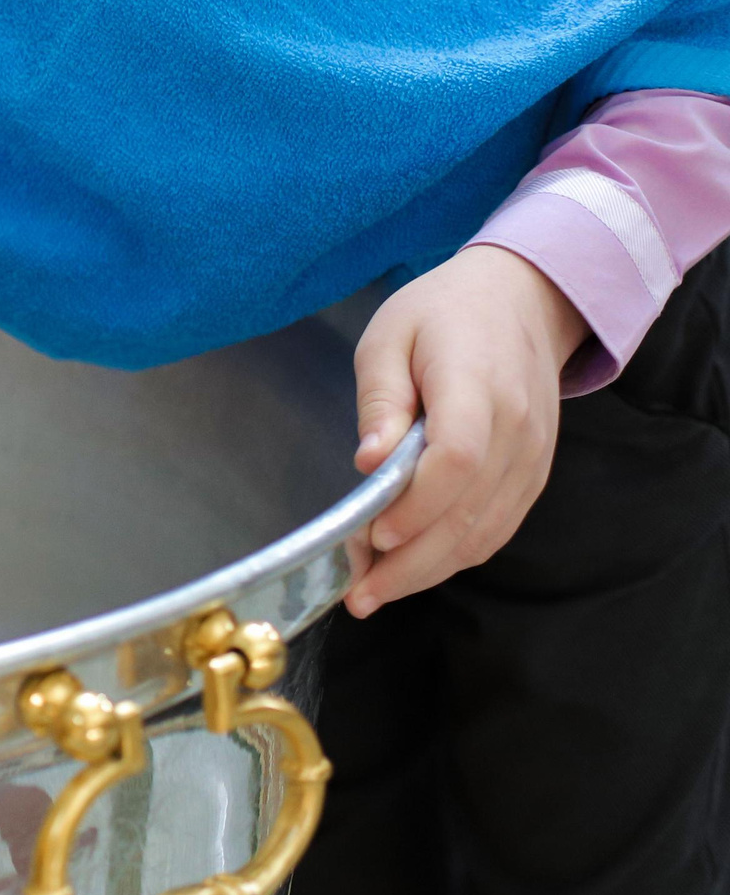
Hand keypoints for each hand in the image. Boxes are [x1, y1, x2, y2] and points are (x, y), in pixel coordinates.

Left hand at [346, 244, 588, 616]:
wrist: (523, 300)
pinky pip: (500, 526)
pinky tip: (415, 566)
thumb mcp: (389, 336)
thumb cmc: (443, 313)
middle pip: (470, 512)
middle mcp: (518, 430)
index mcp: (477, 386)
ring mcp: (534, 456)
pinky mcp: (535, 473)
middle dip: (412, 563)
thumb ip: (380, 400)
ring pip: (486, 532)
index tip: (371, 536)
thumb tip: (369, 463)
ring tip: (376, 590)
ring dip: (431, 570)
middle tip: (358, 595)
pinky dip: (458, 555)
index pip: (457, 460)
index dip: (416, 507)